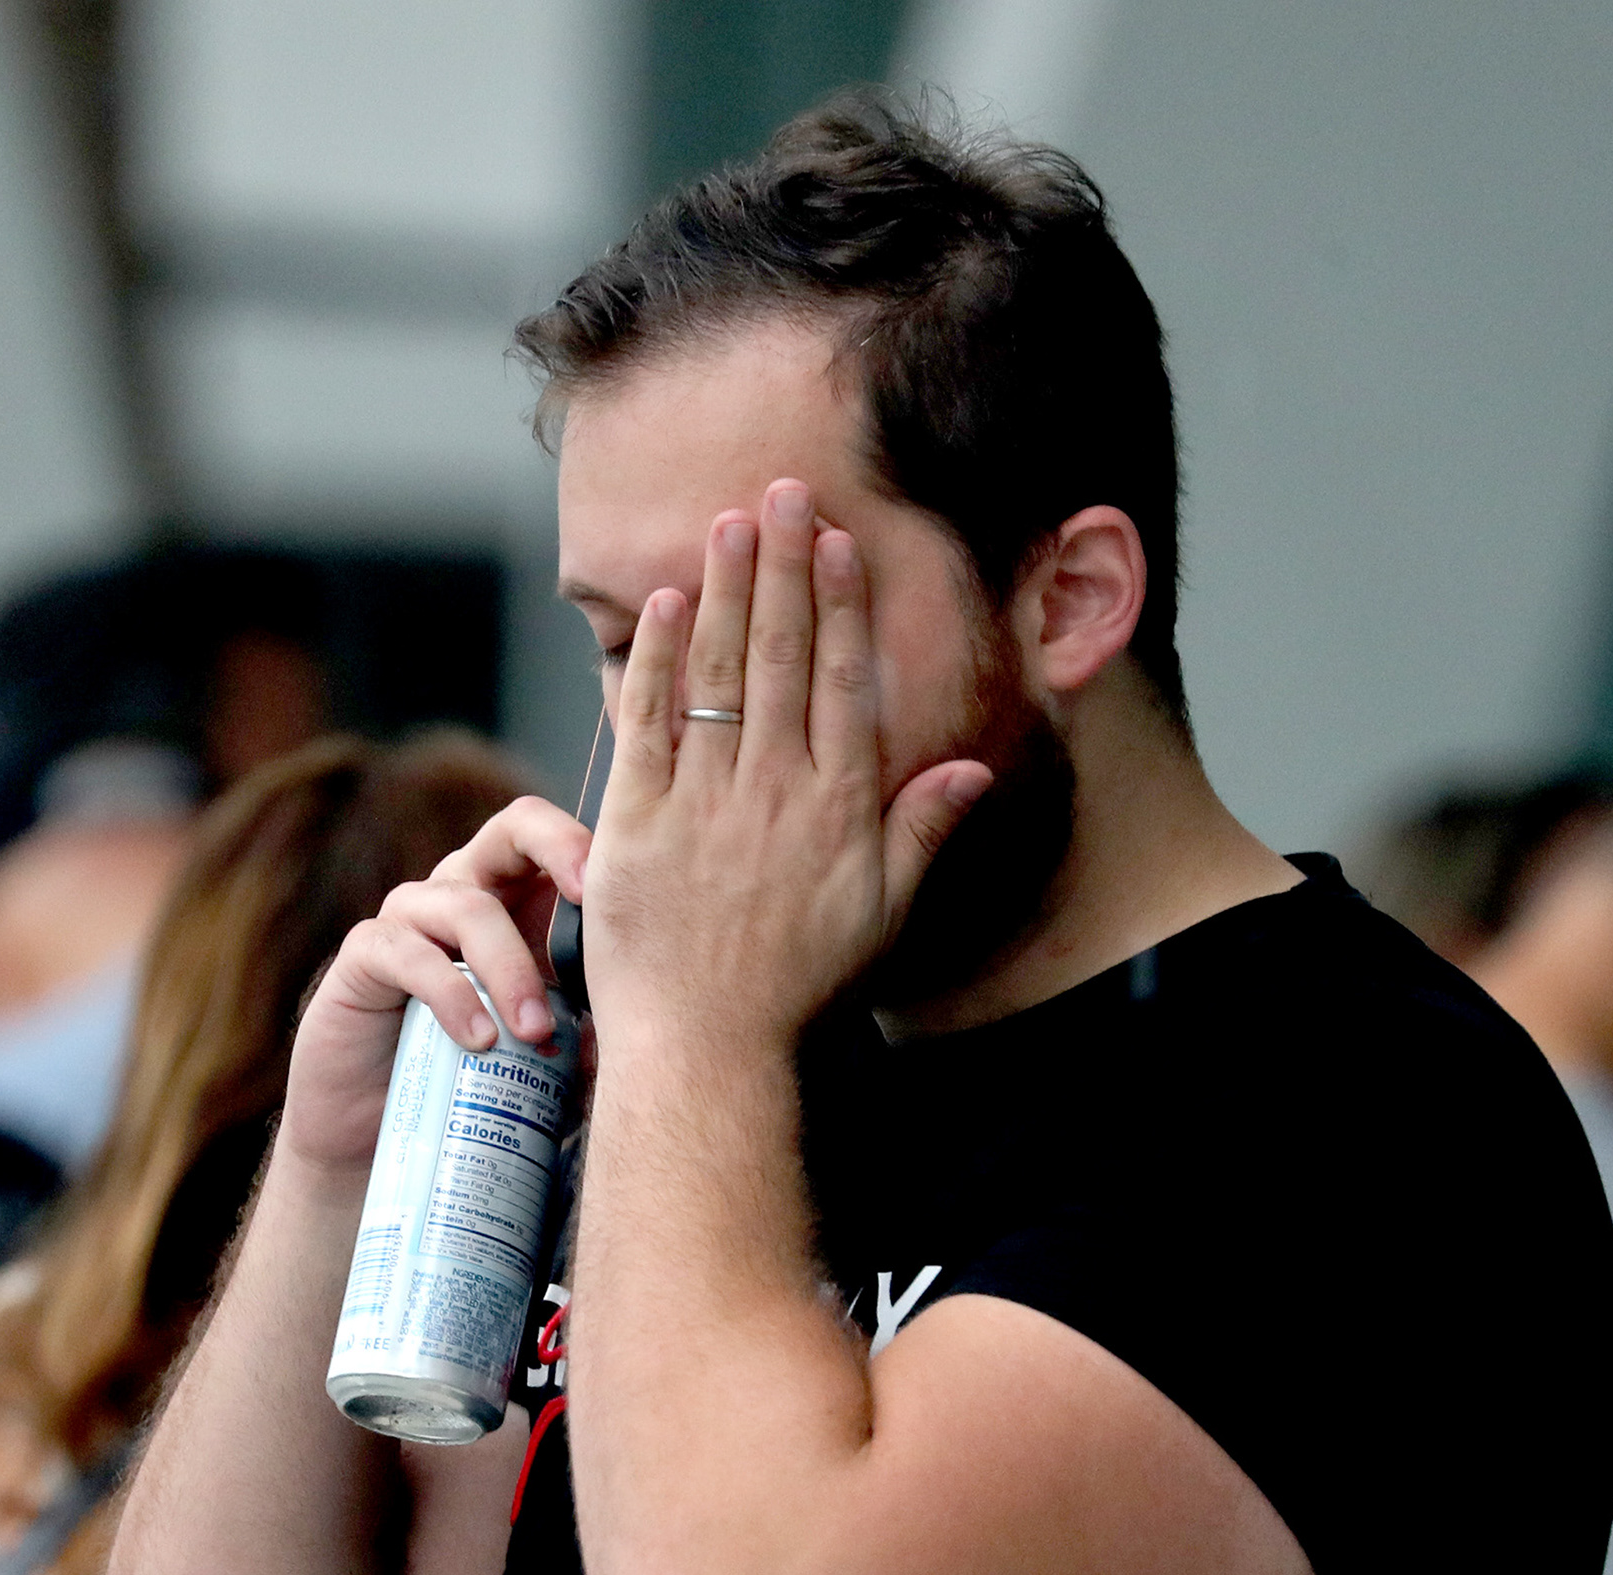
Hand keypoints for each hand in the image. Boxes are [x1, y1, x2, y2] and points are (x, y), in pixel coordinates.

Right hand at [279, 796, 592, 1179]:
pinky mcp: (364, 957)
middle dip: (558, 851)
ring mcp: (409, 918)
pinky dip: (451, 996)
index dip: (586, 845)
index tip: (619, 890)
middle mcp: (462, 891)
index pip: (552, 840)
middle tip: (592, 901)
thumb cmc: (465, 1084)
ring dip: (511, 968)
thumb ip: (582, 1029)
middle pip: (511, 829)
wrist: (373, 1133)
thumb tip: (642, 1030)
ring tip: (537, 1032)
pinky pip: (408, 955)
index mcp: (514, 900)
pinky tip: (479, 1040)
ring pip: (467, 907)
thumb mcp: (537, 1053)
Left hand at [578, 481, 991, 1054]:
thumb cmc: (796, 982)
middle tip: (785, 492)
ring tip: (731, 522)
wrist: (705, 1045)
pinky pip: (647, 724)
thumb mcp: (881, 913)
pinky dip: (656, 660)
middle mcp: (774, 794)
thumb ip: (923, 833)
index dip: (841, 605)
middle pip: (781, 657)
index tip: (840, 542)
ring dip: (725, 591)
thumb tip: (977, 769)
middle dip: (784, 567)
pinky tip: (667, 604)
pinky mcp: (636, 823)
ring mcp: (703, 805)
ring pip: (718, 674)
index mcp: (837, 809)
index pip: (842, 684)